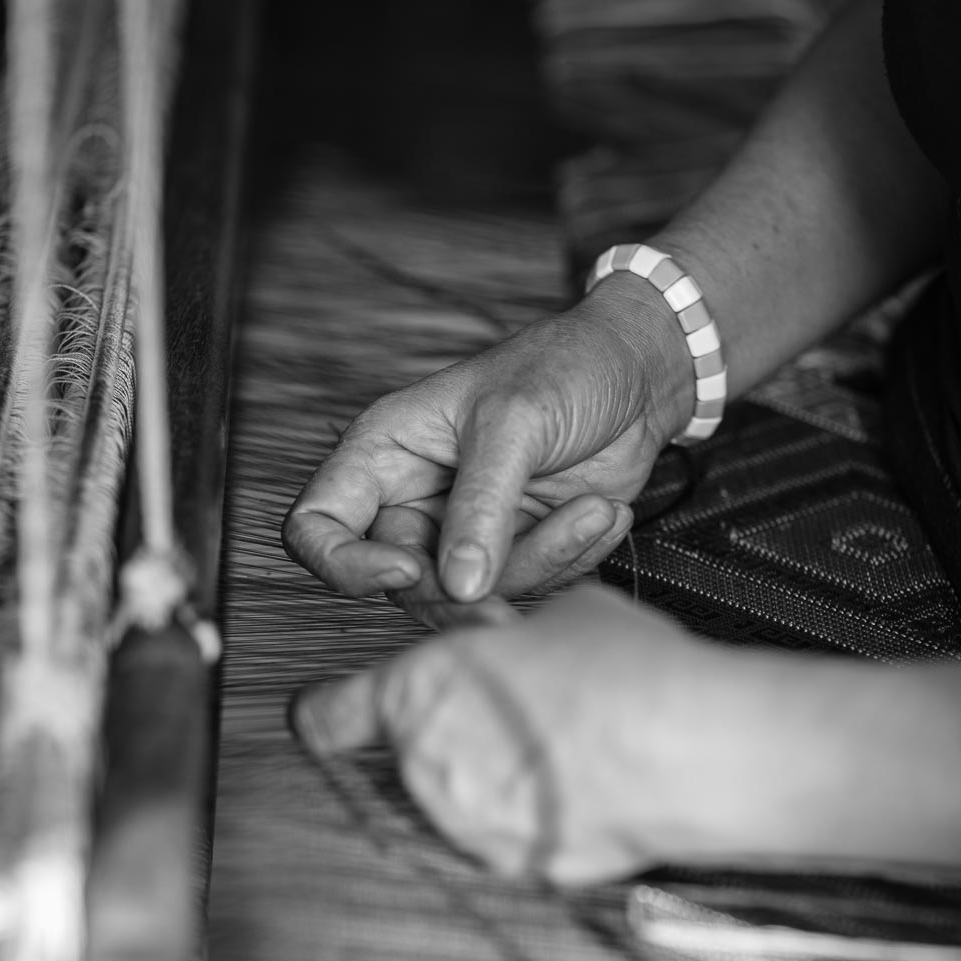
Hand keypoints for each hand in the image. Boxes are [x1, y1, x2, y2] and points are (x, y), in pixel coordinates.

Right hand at [282, 279, 689, 607]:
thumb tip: (458, 585)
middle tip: (515, 591)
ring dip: (543, 561)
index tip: (407, 570)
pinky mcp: (517, 549)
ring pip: (473, 593)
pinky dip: (572, 560)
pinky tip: (601, 512)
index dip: (344, 564)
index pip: (318, 526)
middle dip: (465, 592)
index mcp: (386, 451)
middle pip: (401, 582)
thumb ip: (481, 507)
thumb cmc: (566, 366)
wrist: (641, 374)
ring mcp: (466, 529)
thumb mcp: (515, 424)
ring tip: (596, 509)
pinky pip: (527, 588)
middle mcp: (416, 497)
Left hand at [290, 584, 710, 884]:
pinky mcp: (521, 869)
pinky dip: (537, 818)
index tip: (330, 719)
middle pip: (404, 762)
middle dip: (446, 741)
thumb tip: (513, 645)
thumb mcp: (561, 617)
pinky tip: (585, 786)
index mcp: (417, 693)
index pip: (328, 718)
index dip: (329, 717)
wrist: (690, 749)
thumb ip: (512, 639)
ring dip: (492, 781)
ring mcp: (470, 829)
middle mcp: (425, 769)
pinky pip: (513, 837)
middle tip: (507, 717)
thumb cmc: (625, 673)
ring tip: (561, 748)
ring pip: (458, 803)